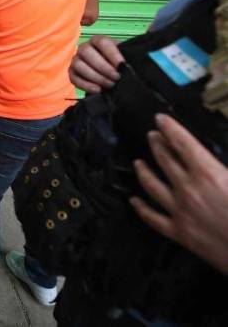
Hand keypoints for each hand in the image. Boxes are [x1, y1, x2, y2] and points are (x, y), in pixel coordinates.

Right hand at [68, 35, 123, 92]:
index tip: (122, 65)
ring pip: (79, 65)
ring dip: (95, 76)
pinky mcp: (72, 73)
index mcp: (98, 40)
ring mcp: (76, 60)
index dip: (112, 54)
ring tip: (109, 85)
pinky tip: (98, 90)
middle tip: (116, 78)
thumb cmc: (118, 64)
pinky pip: (74, 78)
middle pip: (87, 52)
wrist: (111, 76)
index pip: (102, 42)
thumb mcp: (125, 57)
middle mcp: (84, 48)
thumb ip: (128, 57)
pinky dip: (86, 85)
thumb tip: (129, 64)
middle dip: (103, 67)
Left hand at [130, 114, 227, 273]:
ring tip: (138, 162)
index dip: (169, 128)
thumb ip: (225, 167)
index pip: (182, 142)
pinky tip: (134, 201)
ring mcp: (181, 211)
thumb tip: (217, 162)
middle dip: (157, 144)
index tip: (160, 119)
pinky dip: (141, 208)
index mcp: (209, 173)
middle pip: (165, 160)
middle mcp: (189, 189)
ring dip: (143, 171)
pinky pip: (153, 218)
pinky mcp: (179, 233)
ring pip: (152, 185)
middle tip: (152, 136)